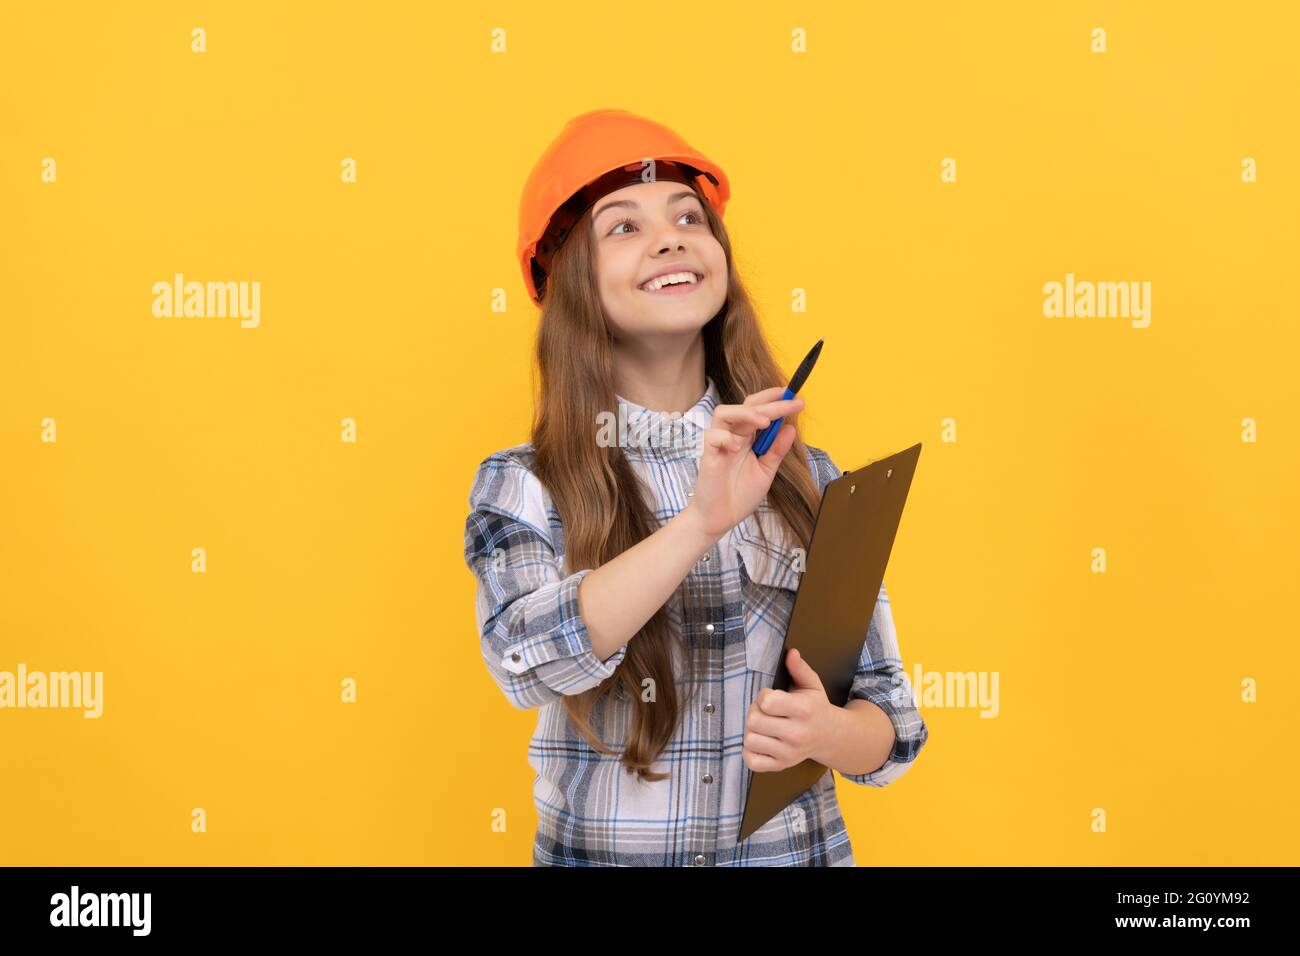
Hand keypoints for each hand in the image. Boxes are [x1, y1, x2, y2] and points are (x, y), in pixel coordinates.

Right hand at [683, 387, 804, 538]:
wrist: (720, 518)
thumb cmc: (739, 495)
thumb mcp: (766, 471)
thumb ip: (776, 451)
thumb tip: (791, 429)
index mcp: (747, 437)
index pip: (759, 410)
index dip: (774, 400)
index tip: (795, 396)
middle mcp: (732, 435)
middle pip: (747, 407)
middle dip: (770, 403)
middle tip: (791, 401)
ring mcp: (719, 444)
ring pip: (724, 413)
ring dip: (746, 413)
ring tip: (765, 421)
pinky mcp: (708, 455)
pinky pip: (713, 436)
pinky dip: (726, 438)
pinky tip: (737, 447)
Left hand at [742, 648, 837, 771]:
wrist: (831, 736)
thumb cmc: (816, 707)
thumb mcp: (812, 685)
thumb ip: (799, 668)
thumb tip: (791, 652)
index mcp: (803, 710)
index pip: (767, 702)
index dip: (763, 696)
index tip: (771, 697)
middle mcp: (796, 734)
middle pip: (754, 721)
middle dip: (755, 711)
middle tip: (765, 711)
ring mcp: (788, 753)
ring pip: (750, 740)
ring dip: (752, 730)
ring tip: (764, 725)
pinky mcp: (781, 766)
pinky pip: (752, 761)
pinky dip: (750, 751)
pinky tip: (761, 741)